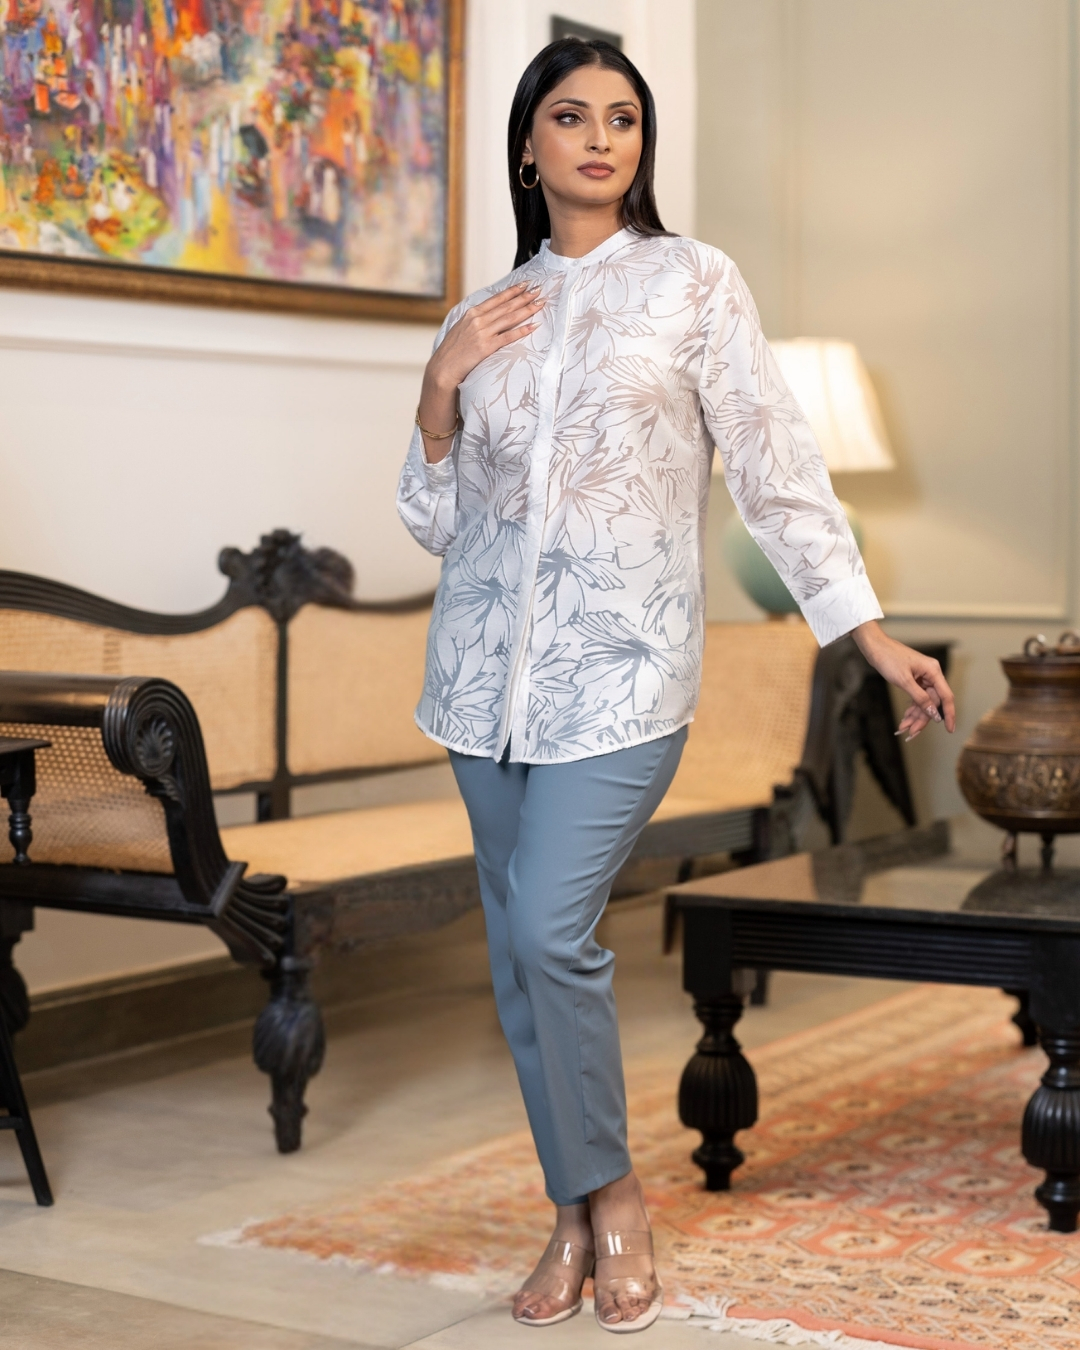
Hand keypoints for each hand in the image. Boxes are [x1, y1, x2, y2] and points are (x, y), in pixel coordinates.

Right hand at [417, 282, 543, 461]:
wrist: (443, 368)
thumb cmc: (452, 351)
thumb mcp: (461, 328)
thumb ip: (475, 320)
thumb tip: (489, 314)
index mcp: (472, 313)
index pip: (496, 299)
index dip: (512, 291)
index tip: (525, 284)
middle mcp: (478, 320)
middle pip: (506, 306)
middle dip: (524, 297)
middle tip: (539, 290)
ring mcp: (482, 333)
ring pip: (510, 318)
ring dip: (527, 309)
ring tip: (541, 303)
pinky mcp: (486, 347)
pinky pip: (508, 337)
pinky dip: (522, 331)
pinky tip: (534, 326)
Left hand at [852, 621, 955, 740]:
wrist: (875, 647)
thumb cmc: (889, 659)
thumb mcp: (904, 681)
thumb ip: (920, 698)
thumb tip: (934, 713)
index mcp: (933, 671)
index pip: (946, 697)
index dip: (949, 714)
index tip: (950, 730)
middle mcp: (931, 675)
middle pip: (932, 703)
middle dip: (922, 719)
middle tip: (910, 733)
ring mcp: (922, 678)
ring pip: (924, 703)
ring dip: (914, 717)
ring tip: (903, 729)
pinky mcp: (914, 680)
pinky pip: (917, 698)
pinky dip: (911, 709)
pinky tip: (905, 719)